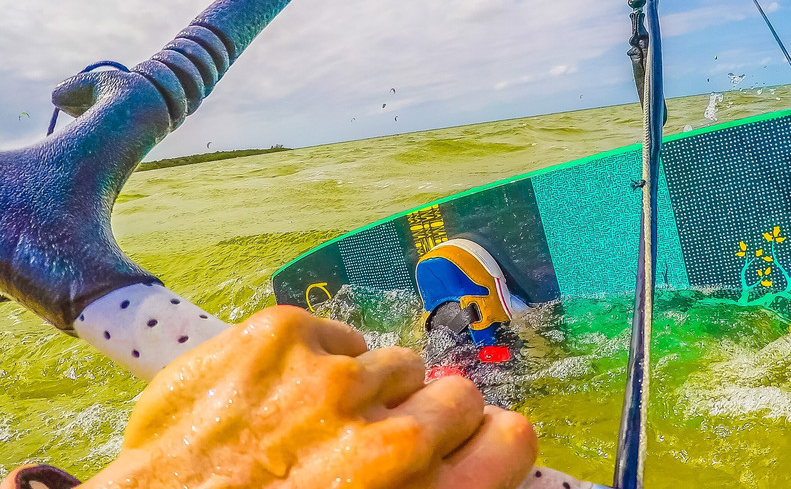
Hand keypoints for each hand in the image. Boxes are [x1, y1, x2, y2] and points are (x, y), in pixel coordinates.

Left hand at [82, 305, 537, 487]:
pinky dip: (314, 363)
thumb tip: (449, 460)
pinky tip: (275, 399)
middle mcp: (389, 439)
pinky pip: (334, 337)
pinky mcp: (281, 334)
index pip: (511, 440)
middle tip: (376, 442)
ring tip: (314, 423)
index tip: (471, 445)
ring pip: (394, 361)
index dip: (492, 444)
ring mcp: (333, 378)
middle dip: (425, 416)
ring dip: (365, 391)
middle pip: (459, 394)